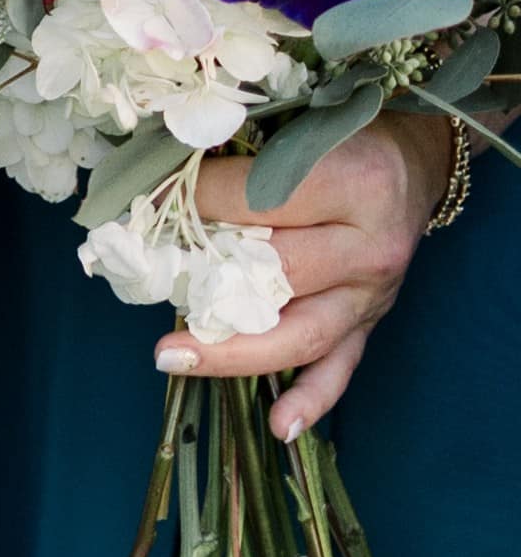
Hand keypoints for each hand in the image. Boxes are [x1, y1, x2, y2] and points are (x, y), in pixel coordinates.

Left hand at [167, 111, 456, 442]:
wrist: (411, 167)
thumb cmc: (344, 140)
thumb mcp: (303, 130)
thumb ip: (243, 154)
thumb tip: (159, 178)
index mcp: (352, 185)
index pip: (262, 201)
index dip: (199, 201)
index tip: (147, 201)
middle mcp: (368, 247)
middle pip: (282, 274)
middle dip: (208, 280)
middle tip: (145, 286)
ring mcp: (371, 296)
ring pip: (303, 335)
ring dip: (236, 353)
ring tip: (173, 359)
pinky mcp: (369, 325)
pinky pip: (340, 370)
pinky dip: (310, 400)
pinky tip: (279, 426)